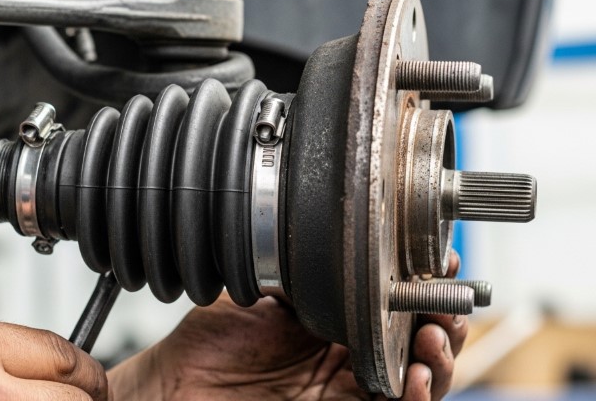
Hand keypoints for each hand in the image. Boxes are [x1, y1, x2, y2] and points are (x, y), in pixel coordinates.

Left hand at [109, 251, 467, 399]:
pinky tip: (416, 376)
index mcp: (331, 325)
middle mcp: (345, 358)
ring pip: (415, 379)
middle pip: (414, 343)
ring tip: (433, 337)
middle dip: (441, 322)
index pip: (390, 306)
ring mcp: (345, 390)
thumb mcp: (260, 294)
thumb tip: (335, 237)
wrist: (175, 389)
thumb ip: (302, 275)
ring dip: (437, 360)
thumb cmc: (208, 346)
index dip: (419, 288)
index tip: (437, 263)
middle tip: (445, 303)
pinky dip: (414, 397)